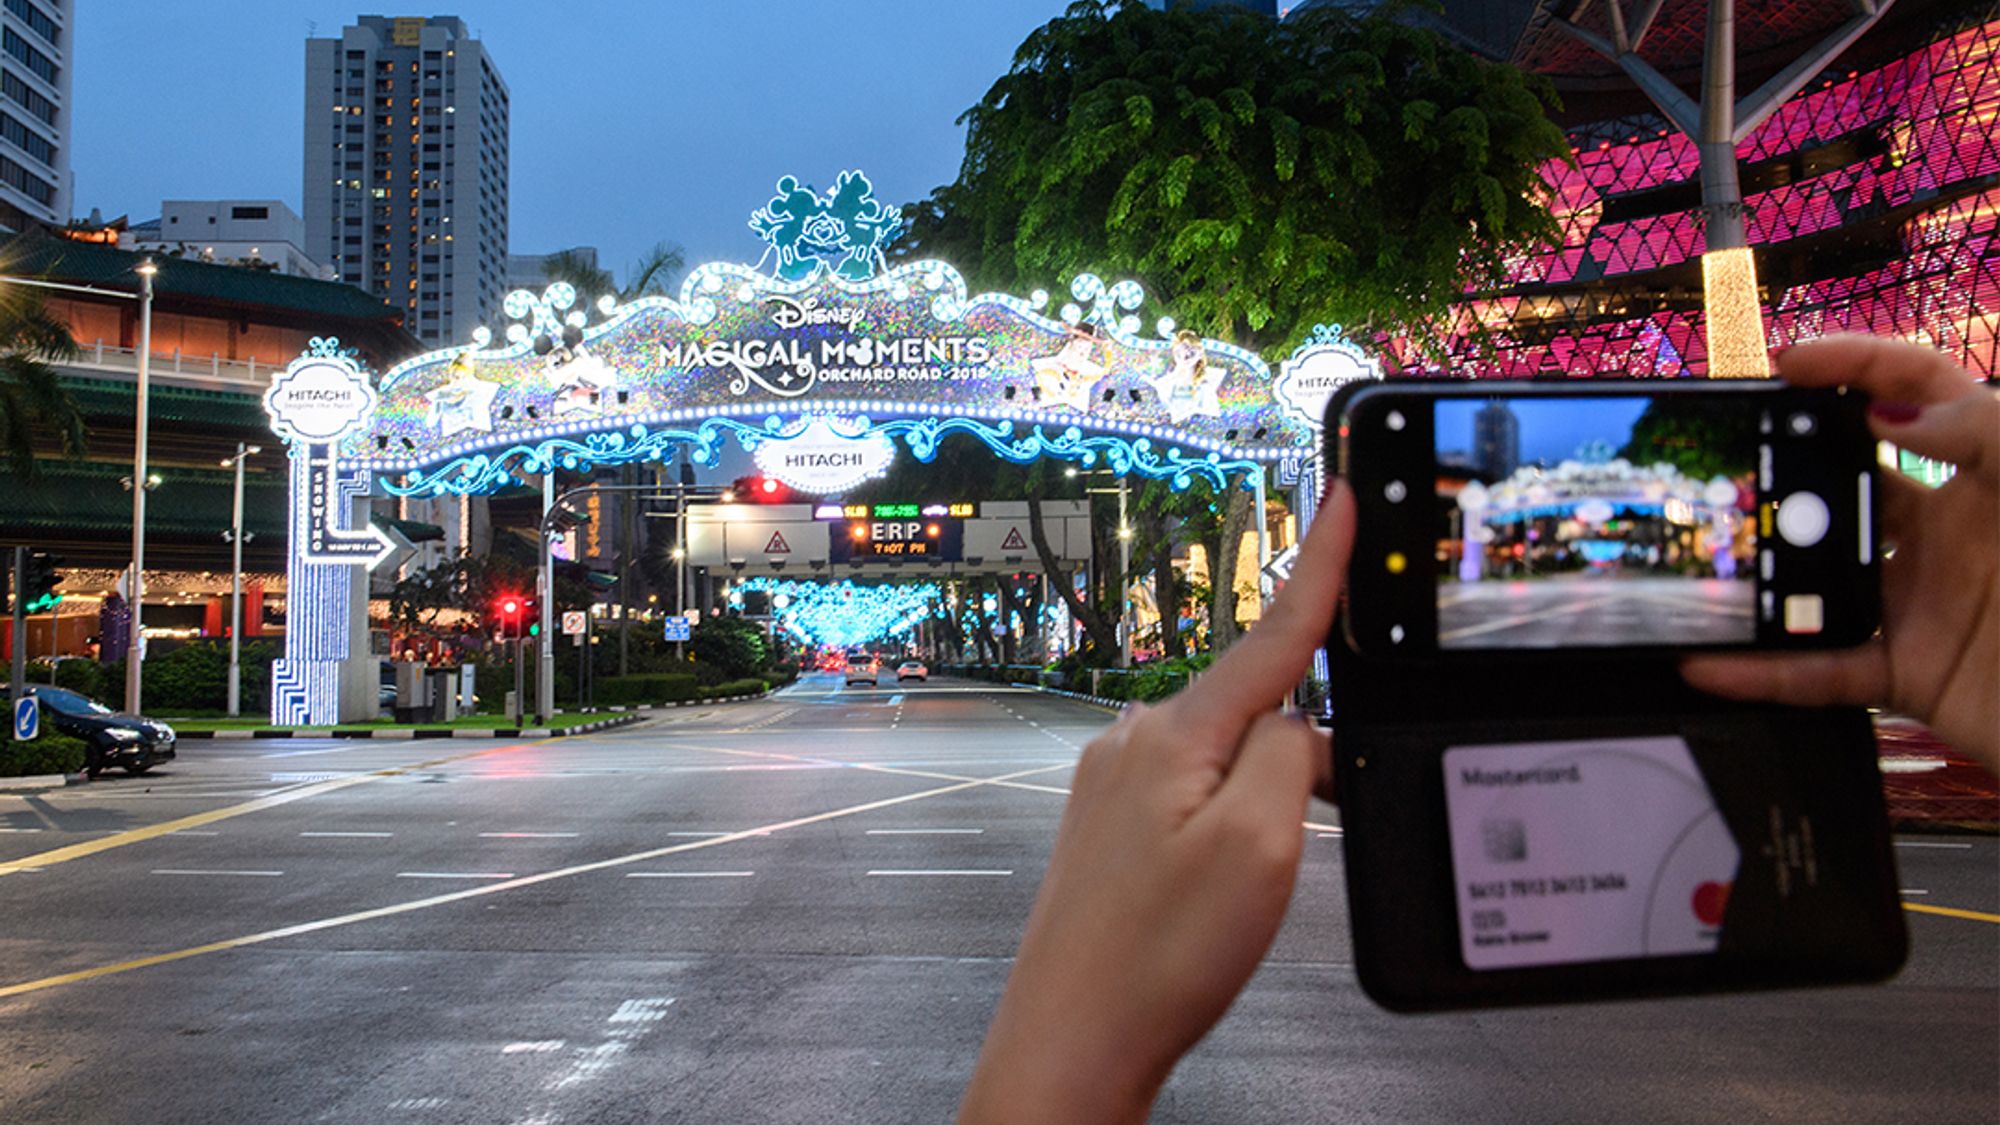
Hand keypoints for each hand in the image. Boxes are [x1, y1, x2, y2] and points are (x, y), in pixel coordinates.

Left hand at [958, 482, 1355, 1124]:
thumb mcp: (1260, 847)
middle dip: (1305, 759)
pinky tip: (1221, 894)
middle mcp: (1134, 742)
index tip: (1336, 496)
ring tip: (1244, 899)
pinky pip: (1199, 799)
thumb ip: (1291, 755)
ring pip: (1231, 762)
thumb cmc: (1155, 957)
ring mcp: (1116, 784)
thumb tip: (1296, 726)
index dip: (1317, 565)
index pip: (1270, 633)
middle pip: (1257, 709)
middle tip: (1297, 849)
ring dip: (1267, 809)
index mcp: (1174, 734)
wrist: (1072, 1038)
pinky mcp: (1112, 827)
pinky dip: (1233, 832)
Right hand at [1682, 335, 1998, 772]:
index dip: (1856, 365)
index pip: (1917, 394)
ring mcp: (1925, 601)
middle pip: (1846, 481)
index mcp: (1990, 471)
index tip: (1790, 364)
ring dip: (1762, 570)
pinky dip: (1763, 672)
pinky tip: (1708, 662)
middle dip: (1786, 466)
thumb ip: (1988, 431)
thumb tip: (1886, 416)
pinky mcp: (1911, 674)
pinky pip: (1822, 670)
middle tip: (1731, 463)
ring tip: (1708, 560)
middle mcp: (1949, 530)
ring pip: (1820, 575)